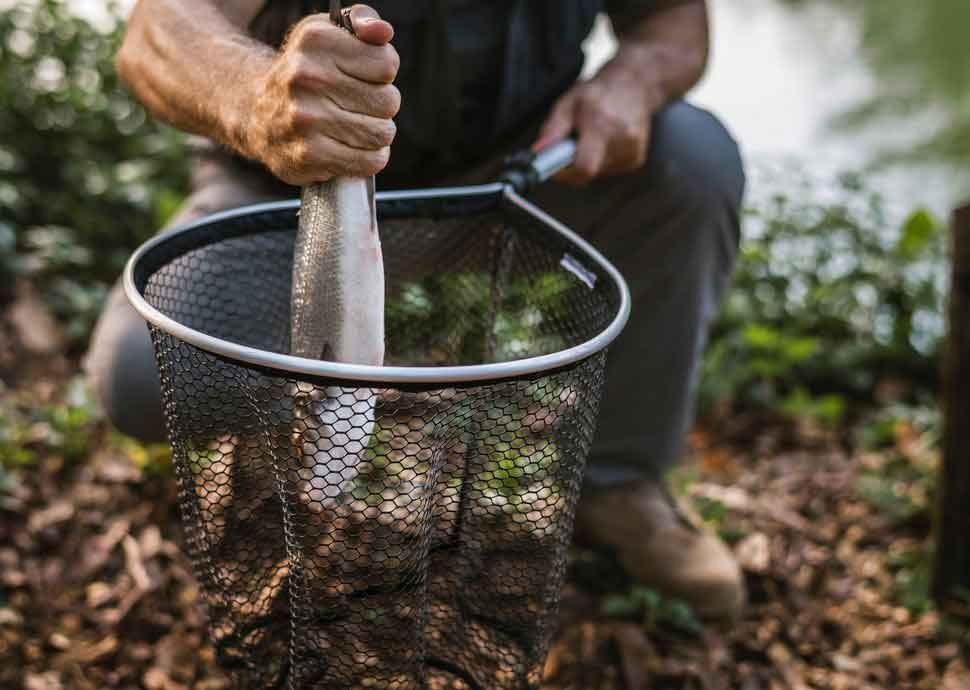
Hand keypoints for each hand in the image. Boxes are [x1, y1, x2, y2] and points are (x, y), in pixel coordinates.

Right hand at [243, 4, 399, 184]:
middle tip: (359, 104)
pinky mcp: (309, 156)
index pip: (387, 64)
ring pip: (382, 133)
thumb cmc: (305, 72)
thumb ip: (362, 21)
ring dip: (377, 132)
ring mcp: (306, 120)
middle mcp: (307, 78)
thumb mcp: (327, 33)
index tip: (365, 75)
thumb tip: (382, 33)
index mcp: (316, 42)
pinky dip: (370, 157)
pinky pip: (369, 162)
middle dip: (382, 105)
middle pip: (388, 101)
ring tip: (356, 125)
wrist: (256, 112)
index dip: (383, 73)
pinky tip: (353, 147)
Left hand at [534, 61, 659, 185]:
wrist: (634, 85)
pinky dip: (601, 158)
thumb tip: (538, 152)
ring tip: (593, 136)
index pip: (584, 166)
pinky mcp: (636, 159)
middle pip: (588, 169)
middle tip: (572, 143)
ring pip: (597, 171)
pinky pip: (608, 169)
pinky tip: (606, 140)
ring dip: (588, 159)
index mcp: (602, 124)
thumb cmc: (597, 94)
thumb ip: (553, 129)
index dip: (566, 173)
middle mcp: (621, 139)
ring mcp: (632, 151)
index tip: (555, 167)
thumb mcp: (568, 103)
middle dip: (574, 162)